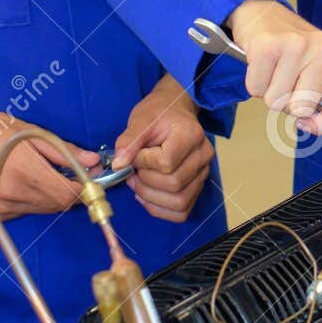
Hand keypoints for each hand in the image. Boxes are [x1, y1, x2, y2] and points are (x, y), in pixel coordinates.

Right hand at [0, 98, 99, 219]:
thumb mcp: (28, 131)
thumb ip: (62, 150)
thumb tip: (92, 161)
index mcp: (26, 172)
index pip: (68, 195)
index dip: (85, 190)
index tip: (93, 180)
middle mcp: (14, 195)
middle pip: (57, 205)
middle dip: (70, 192)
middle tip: (74, 174)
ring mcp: (1, 206)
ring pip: (40, 209)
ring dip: (51, 197)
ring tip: (48, 175)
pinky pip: (22, 211)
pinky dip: (32, 201)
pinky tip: (26, 182)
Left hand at [113, 75, 213, 223]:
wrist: (174, 112)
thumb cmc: (158, 114)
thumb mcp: (140, 120)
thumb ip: (128, 142)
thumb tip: (118, 165)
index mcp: (191, 135)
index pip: (166, 163)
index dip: (143, 162)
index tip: (135, 153)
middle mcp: (203, 156)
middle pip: (174, 184)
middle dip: (145, 181)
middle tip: (133, 170)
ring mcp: (203, 173)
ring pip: (179, 202)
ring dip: (151, 198)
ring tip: (138, 183)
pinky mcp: (197, 186)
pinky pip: (181, 210)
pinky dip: (160, 208)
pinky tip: (147, 195)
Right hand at [227, 0, 321, 144]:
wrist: (264, 14)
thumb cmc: (297, 49)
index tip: (309, 121)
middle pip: (303, 111)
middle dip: (290, 102)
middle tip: (290, 78)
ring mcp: (297, 46)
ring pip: (278, 103)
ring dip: (272, 92)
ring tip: (277, 69)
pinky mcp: (269, 46)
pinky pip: (257, 89)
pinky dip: (256, 82)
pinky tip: (264, 64)